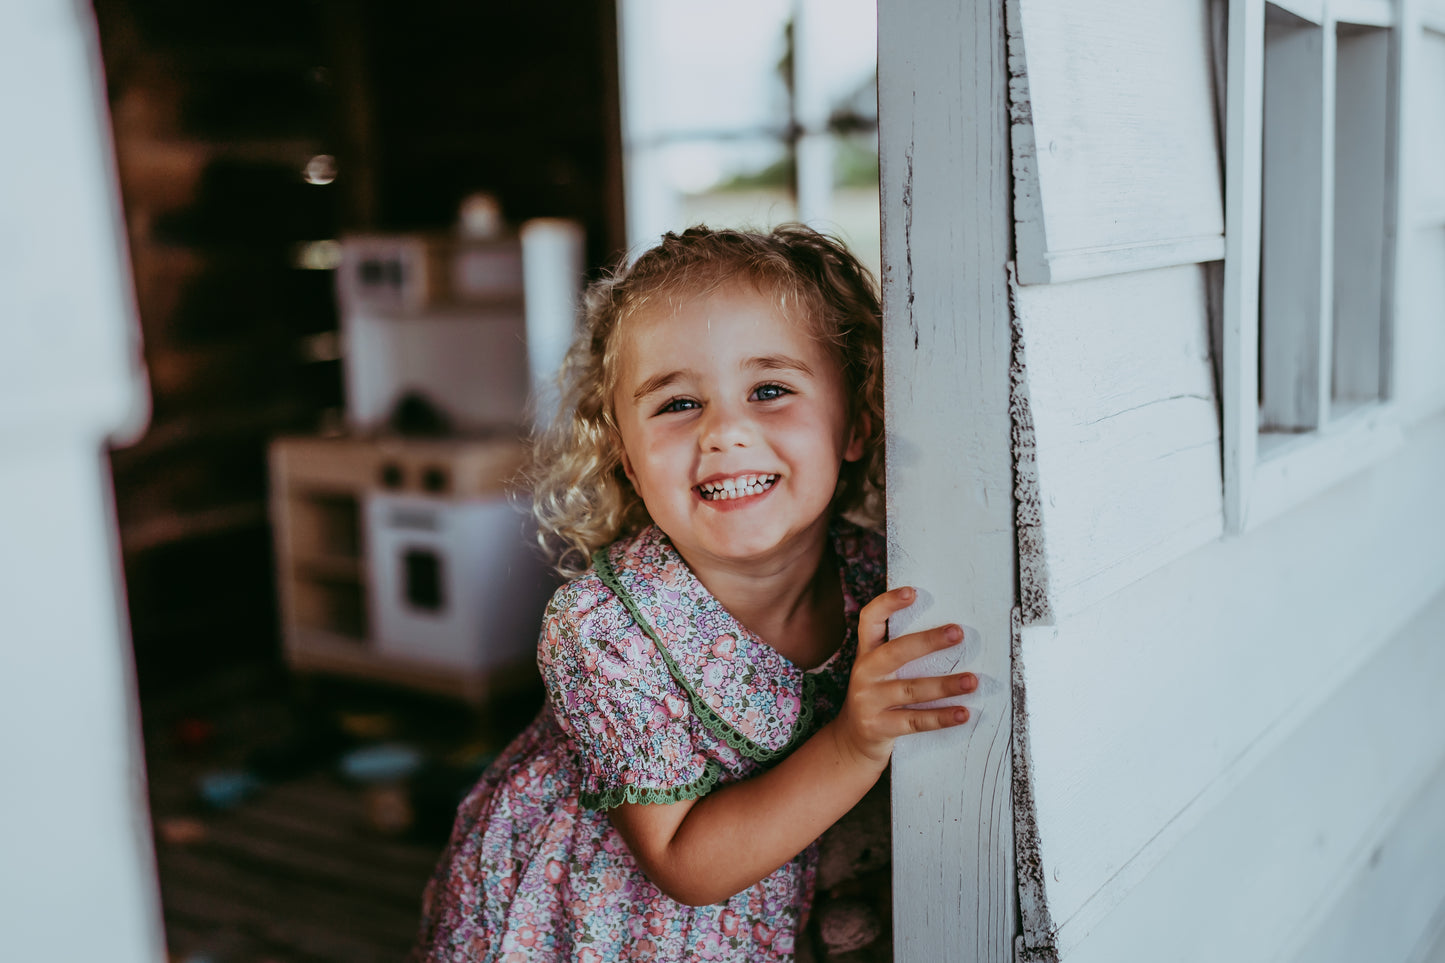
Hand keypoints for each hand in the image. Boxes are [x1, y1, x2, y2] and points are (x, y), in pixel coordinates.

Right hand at [832, 586, 976, 768]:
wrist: (852, 742)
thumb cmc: (877, 698)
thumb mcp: (879, 672)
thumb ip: (900, 653)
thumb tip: (949, 631)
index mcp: (866, 654)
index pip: (869, 620)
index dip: (887, 603)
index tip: (912, 592)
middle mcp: (864, 673)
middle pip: (895, 652)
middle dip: (928, 641)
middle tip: (957, 633)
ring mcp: (868, 701)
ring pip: (911, 690)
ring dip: (944, 685)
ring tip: (972, 680)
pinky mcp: (878, 727)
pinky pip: (915, 721)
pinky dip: (941, 718)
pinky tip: (963, 713)